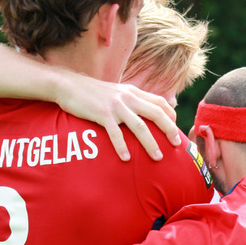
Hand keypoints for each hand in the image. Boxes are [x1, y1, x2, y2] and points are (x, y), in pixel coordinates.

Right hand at [54, 75, 181, 161]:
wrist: (69, 85)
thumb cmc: (92, 93)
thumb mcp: (116, 92)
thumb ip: (130, 100)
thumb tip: (143, 113)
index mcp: (133, 92)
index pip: (160, 102)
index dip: (171, 115)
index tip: (175, 129)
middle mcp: (128, 97)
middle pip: (156, 114)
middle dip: (169, 130)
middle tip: (176, 145)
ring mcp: (116, 106)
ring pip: (140, 126)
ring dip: (151, 143)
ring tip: (157, 157)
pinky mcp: (102, 114)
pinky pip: (115, 133)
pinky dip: (122, 147)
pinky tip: (126, 159)